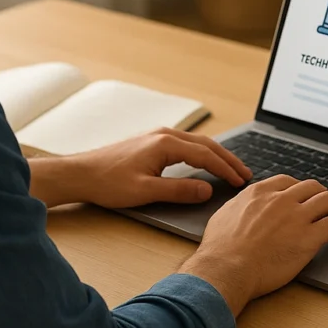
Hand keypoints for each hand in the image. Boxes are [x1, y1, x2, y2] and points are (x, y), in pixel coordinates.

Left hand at [28, 128, 250, 208]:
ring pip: (197, 143)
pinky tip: (205, 162)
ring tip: (232, 168)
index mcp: (165, 144)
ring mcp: (157, 136)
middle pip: (206, 145)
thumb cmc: (108, 183)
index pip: (206, 155)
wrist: (81, 174)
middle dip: (228, 159)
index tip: (241, 182)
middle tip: (246, 174)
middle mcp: (164, 135)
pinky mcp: (151, 142)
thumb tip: (207, 189)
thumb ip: (179, 190)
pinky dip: (202, 153)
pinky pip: (186, 145)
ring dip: (216, 155)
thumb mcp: (146, 192)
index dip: (226, 169)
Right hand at [179, 175, 327, 316]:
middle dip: (321, 193)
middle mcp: (281, 200)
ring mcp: (297, 217)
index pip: (287, 181)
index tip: (303, 195)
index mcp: (260, 193)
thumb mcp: (224, 215)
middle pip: (311, 187)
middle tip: (326, 202)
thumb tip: (241, 206)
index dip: (299, 188)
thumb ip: (239, 206)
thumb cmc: (220, 249)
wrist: (227, 268)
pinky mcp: (309, 238)